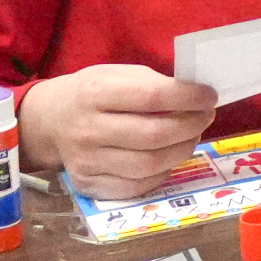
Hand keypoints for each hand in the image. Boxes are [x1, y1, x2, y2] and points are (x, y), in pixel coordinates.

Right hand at [16, 63, 216, 200]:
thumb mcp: (118, 74)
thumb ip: (153, 84)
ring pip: (149, 165)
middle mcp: (87, 129)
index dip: (189, 97)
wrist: (49, 120)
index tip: (210, 96)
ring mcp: (85, 161)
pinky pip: (136, 186)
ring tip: (190, 136)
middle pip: (153, 135)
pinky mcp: (87, 185)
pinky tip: (168, 157)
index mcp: (95, 92)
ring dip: (181, 150)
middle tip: (205, 117)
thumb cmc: (93, 92)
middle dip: (191, 126)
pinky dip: (162, 173)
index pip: (152, 97)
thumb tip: (195, 98)